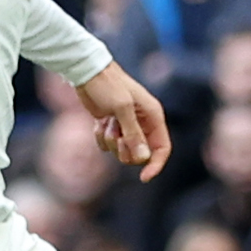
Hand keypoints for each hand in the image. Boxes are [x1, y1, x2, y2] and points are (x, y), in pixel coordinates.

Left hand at [75, 61, 168, 179]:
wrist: (87, 72)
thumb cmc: (108, 85)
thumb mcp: (122, 108)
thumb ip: (133, 134)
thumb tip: (144, 158)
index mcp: (153, 116)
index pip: (162, 148)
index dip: (155, 164)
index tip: (144, 178)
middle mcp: (142, 123)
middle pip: (140, 154)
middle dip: (126, 150)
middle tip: (118, 136)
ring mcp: (126, 125)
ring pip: (122, 151)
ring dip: (112, 141)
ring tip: (106, 122)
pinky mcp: (111, 126)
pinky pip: (108, 145)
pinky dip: (101, 137)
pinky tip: (99, 121)